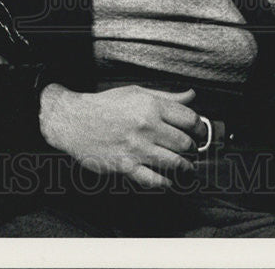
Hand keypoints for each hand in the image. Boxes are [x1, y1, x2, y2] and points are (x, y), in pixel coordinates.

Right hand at [38, 84, 204, 188]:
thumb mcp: (137, 92)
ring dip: (185, 167)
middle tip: (193, 150)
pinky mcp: (125, 165)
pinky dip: (165, 182)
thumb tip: (191, 96)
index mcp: (151, 105)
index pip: (189, 118)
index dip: (200, 127)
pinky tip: (168, 181)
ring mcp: (136, 147)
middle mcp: (146, 126)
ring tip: (186, 167)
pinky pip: (153, 179)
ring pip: (174, 162)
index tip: (200, 132)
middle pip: (185, 142)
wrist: (74, 120)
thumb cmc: (105, 105)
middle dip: (193, 148)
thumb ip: (167, 96)